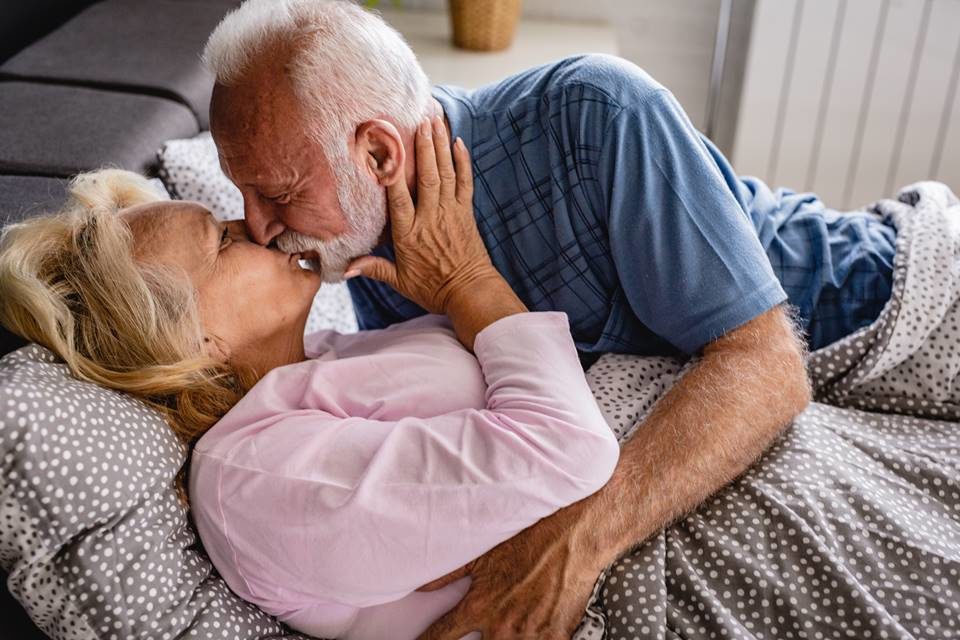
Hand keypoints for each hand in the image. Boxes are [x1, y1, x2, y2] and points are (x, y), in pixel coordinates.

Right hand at [346, 115, 494, 314]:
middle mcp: (430, 218)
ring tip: (436, 121)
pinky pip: (465, 182)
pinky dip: (463, 162)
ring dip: (441, 146)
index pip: (398, 197)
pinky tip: (459, 142)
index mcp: (409, 233)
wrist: (470, 293)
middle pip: (427, 177)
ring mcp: (450, 213)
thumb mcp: (400, 281)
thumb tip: (346, 269)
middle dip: (424, 147)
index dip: (392, 171)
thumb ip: (374, 268)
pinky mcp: (466, 213)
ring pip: (446, 174)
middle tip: (420, 120)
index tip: (385, 149)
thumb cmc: (433, 288)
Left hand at [416, 504, 605, 639]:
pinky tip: (532, 631)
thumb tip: (421, 584)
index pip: (442, 636)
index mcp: (481, 606)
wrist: (573, 537)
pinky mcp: (556, 636)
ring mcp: (531, 635)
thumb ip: (449, 572)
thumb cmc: (530, 539)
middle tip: (485, 629)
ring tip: (508, 628)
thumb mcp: (484, 552)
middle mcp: (503, 626)